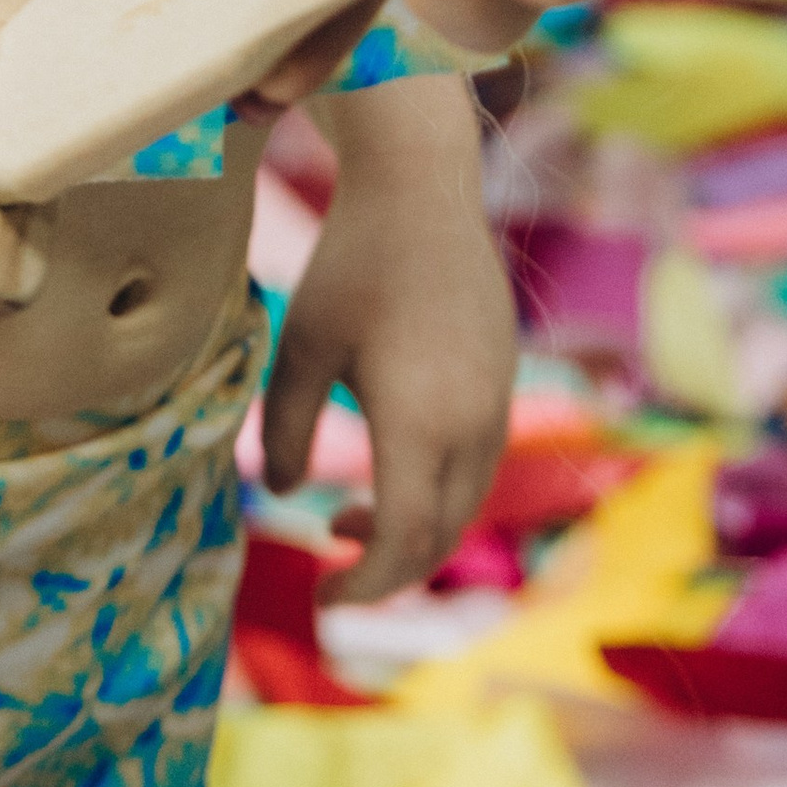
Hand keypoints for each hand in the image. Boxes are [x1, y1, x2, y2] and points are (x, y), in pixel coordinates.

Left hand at [260, 82, 513, 603]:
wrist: (422, 190)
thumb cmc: (351, 265)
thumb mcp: (300, 349)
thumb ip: (284, 431)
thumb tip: (282, 494)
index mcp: (423, 424)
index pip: (405, 543)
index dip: (365, 585)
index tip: (323, 596)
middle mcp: (475, 423)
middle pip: (441, 536)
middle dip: (388, 569)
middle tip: (332, 570)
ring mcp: (499, 401)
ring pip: (465, 503)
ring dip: (414, 529)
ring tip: (348, 517)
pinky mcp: (504, 378)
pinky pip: (479, 463)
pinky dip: (437, 489)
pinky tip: (390, 464)